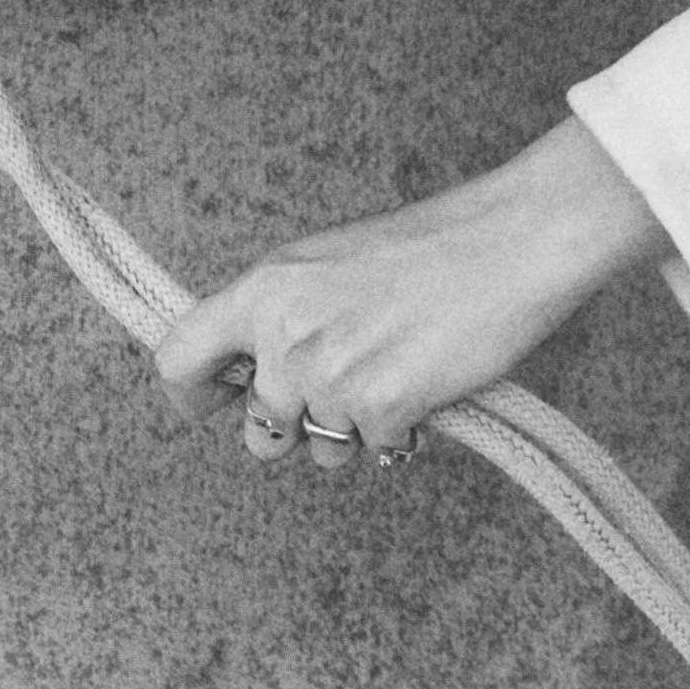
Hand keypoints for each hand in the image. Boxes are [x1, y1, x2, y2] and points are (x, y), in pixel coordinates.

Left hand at [152, 114, 666, 474]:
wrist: (512, 240)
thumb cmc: (432, 245)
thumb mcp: (329, 261)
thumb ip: (282, 312)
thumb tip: (254, 367)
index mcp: (265, 288)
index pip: (177, 359)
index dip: (194, 393)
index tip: (219, 401)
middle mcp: (285, 335)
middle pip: (256, 429)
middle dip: (294, 426)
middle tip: (341, 390)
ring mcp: (331, 376)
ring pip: (319, 446)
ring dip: (352, 429)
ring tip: (396, 372)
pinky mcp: (382, 406)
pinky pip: (375, 447)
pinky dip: (402, 428)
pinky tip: (428, 381)